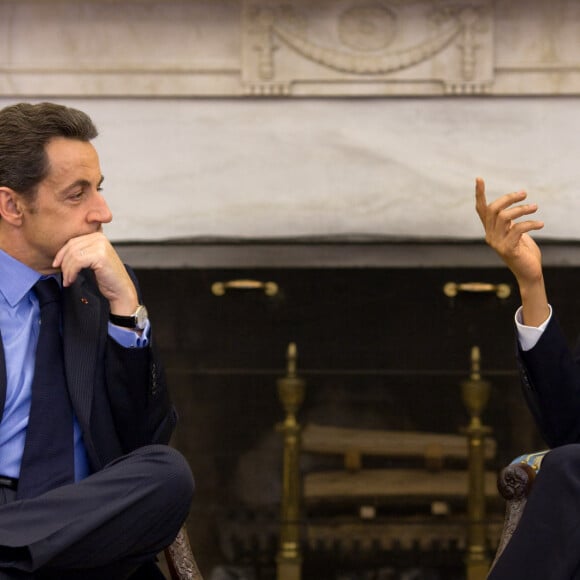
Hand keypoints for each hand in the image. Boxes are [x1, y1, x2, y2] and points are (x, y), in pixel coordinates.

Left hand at [52, 232, 137, 314]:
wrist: (120, 289)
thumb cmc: (106, 277)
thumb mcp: (92, 260)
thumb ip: (81, 252)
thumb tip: (59, 254)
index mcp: (98, 236)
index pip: (73, 241)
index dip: (61, 254)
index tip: (56, 265)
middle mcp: (100, 238)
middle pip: (71, 247)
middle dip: (64, 264)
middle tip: (64, 277)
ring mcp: (101, 246)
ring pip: (73, 255)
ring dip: (67, 270)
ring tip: (68, 281)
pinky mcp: (100, 256)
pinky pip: (77, 262)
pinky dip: (71, 273)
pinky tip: (72, 280)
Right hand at [475, 177, 548, 325]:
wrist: (529, 272)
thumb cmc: (524, 251)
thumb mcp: (515, 233)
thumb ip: (510, 222)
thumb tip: (512, 206)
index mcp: (490, 230)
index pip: (481, 210)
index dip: (480, 194)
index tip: (479, 179)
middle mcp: (490, 236)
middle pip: (493, 209)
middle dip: (509, 198)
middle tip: (524, 194)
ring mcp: (497, 243)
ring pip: (505, 217)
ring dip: (522, 209)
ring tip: (535, 208)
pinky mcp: (507, 249)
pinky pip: (518, 229)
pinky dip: (531, 223)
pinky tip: (541, 224)